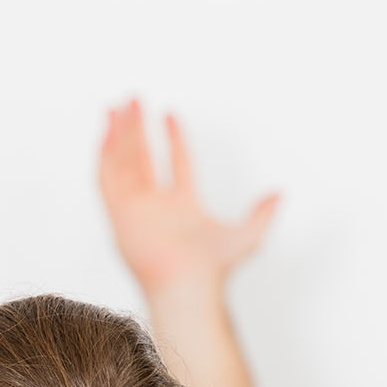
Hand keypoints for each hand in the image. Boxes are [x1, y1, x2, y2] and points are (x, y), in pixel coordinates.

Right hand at [99, 100, 279, 298]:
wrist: (187, 286)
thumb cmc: (214, 270)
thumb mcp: (248, 235)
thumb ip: (262, 214)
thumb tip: (281, 194)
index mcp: (183, 207)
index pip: (177, 164)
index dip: (175, 138)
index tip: (170, 113)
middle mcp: (156, 206)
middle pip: (143, 158)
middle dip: (138, 129)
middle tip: (134, 99)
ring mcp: (136, 209)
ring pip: (123, 163)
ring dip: (119, 135)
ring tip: (118, 106)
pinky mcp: (119, 214)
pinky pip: (106, 178)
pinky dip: (104, 154)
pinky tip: (106, 131)